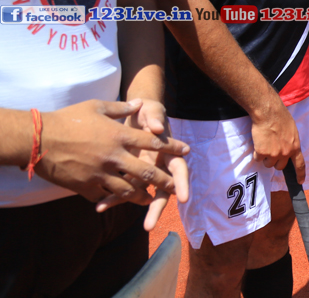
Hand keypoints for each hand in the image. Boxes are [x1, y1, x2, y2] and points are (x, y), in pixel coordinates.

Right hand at [35, 99, 189, 208]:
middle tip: (175, 187)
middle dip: (163, 180)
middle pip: (146, 172)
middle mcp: (114, 156)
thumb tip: (139, 103)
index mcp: (120, 135)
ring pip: (127, 189)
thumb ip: (121, 108)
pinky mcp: (85, 186)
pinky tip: (118, 202)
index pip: (153, 142)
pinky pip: (104, 196)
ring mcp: (100, 173)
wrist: (40, 138)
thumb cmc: (69, 118)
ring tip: (149, 199)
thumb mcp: (98, 107)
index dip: (172, 147)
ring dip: (140, 196)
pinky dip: (112, 200)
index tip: (186, 151)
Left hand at [95, 99, 189, 230]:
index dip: (181, 183)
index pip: (179, 169)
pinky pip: (122, 188)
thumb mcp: (151, 110)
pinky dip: (111, 196)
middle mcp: (159, 165)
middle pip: (162, 190)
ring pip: (140, 193)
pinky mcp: (129, 173)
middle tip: (149, 225)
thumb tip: (157, 129)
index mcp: (169, 152)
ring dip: (125, 203)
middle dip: (156, 209)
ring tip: (105, 209)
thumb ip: (155, 117)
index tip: (182, 198)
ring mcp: (144, 171)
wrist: (132, 113)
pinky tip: (98, 205)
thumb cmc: (146, 111)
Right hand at [251, 100, 303, 182]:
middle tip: (271, 149)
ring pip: (268, 164)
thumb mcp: (292, 130)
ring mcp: (274, 154)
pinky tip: (259, 142)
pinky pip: (258, 159)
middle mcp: (286, 153)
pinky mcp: (263, 153)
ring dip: (265, 157)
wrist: (269, 113)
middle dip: (275, 161)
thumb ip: (290, 142)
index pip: (300, 164)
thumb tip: (287, 148)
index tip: (300, 181)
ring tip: (265, 143)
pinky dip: (257, 153)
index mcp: (295, 146)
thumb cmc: (281, 117)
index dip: (300, 174)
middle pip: (279, 166)